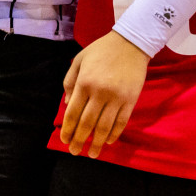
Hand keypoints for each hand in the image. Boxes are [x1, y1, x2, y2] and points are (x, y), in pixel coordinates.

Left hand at [59, 32, 150, 157]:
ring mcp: (116, 97)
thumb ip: (69, 81)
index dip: (68, 130)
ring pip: (104, 127)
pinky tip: (109, 141)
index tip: (65, 141)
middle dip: (79, 140)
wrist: (130, 42)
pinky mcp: (130, 100)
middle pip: (87, 123)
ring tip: (92, 153)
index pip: (73, 113)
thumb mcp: (79, 60)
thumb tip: (66, 105)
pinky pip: (121, 122)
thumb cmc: (102, 50)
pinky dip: (114, 134)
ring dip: (97, 143)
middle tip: (75, 152)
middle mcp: (99, 92)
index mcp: (84, 82)